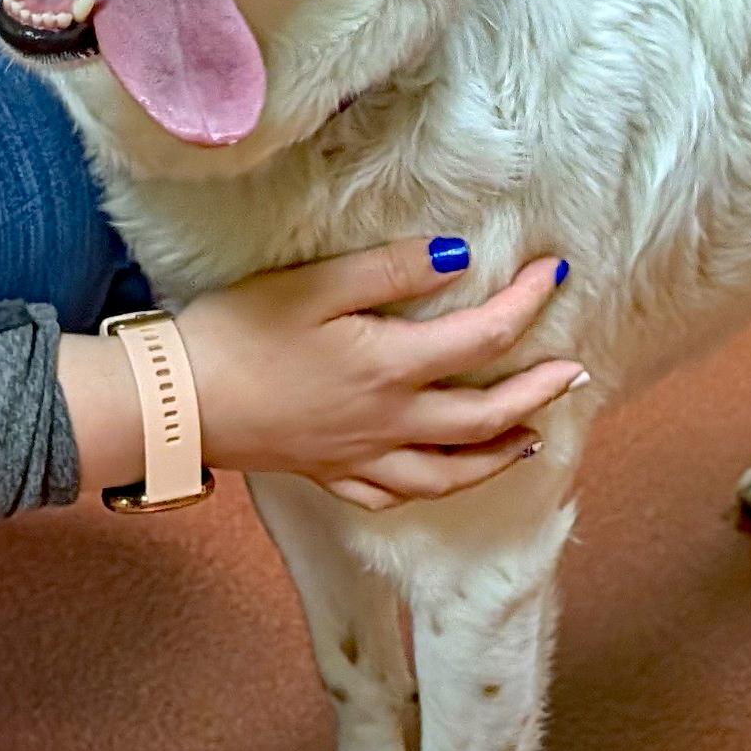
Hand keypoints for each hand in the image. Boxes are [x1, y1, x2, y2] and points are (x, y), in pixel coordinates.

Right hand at [177, 238, 585, 511]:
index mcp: (391, 367)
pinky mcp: (328, 474)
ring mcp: (360, 457)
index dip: (527, 304)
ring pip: (450, 471)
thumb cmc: (238, 334)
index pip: (483, 338)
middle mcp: (389, 422)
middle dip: (538, 391)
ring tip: (531, 438)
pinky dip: (431, 487)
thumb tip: (458, 255)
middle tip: (574, 371)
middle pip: (485, 416)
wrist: (176, 402)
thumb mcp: (314, 285)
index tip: (556, 273)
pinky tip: (439, 474)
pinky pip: (394, 495)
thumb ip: (390, 270)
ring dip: (500, 455)